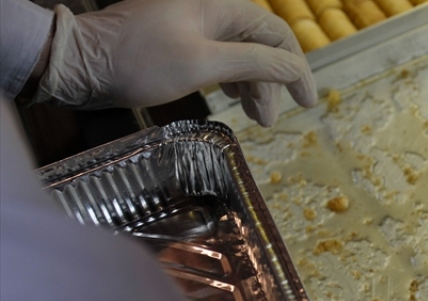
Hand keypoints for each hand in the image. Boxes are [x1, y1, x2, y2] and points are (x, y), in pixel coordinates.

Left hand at [35, 0, 316, 125]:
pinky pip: (220, 58)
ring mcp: (193, 25)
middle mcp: (210, 9)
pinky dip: (233, 81)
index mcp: (218, 5)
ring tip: (254, 118)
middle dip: (270, 83)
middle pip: (260, 45)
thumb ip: (255, 63)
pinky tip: (232, 99)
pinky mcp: (180, 42)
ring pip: (241, 54)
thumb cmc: (141, 62)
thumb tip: (295, 68)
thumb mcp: (204, 64)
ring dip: (253, 86)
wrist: (79, 63)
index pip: (276, 33)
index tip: (307, 102)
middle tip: (266, 122)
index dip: (296, 68)